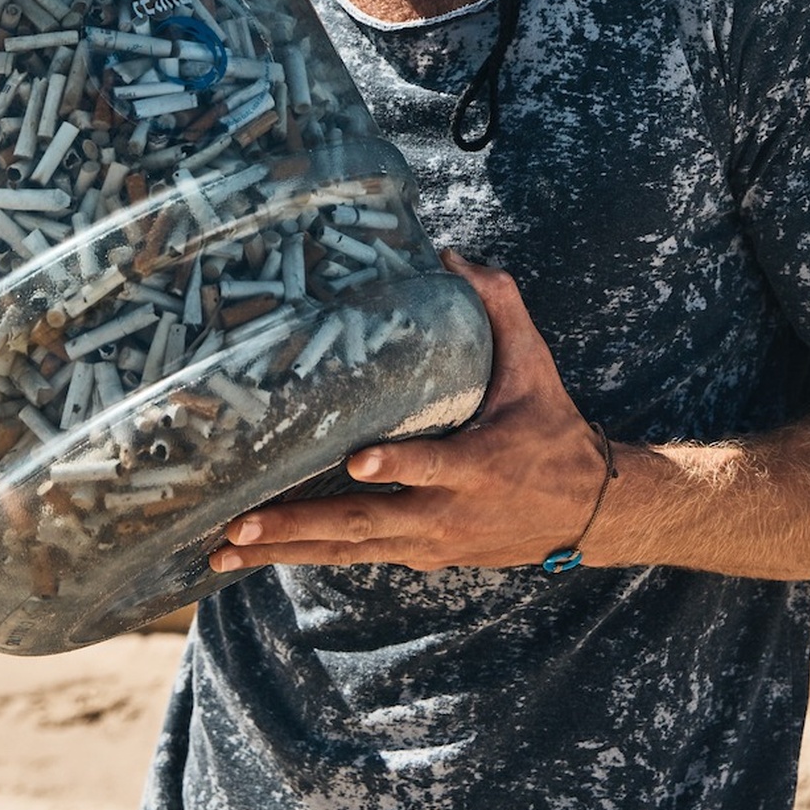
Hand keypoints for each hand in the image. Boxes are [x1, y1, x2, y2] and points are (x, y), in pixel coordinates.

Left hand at [210, 251, 611, 574]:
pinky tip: (256, 554)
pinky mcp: (420, 554)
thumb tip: (451, 255)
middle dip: (299, 526)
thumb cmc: (552, 430)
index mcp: (479, 464)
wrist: (585, 513)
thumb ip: (499, 308)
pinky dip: (308, 554)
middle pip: (366, 523)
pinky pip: (357, 554)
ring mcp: (430, 540)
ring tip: (223, 551)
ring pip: (351, 548)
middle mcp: (448, 511)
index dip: (397, 464)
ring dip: (285, 550)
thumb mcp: (536, 367)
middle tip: (239, 526)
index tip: (356, 462)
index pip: (434, 464)